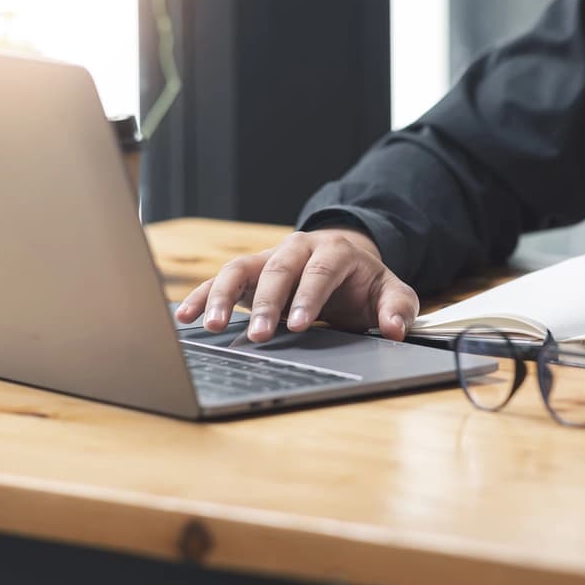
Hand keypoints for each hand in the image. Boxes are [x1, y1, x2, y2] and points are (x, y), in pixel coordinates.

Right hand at [174, 228, 418, 342]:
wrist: (343, 260)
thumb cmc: (364, 283)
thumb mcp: (389, 292)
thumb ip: (397, 308)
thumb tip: (397, 330)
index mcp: (334, 251)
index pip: (320, 272)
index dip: (308, 297)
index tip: (298, 325)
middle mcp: (297, 248)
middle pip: (278, 270)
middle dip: (268, 303)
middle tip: (261, 335)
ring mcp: (269, 257)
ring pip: (241, 268)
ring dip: (225, 296)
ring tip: (212, 325)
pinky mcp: (249, 271)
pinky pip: (221, 279)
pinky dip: (204, 296)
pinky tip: (187, 316)